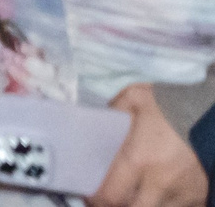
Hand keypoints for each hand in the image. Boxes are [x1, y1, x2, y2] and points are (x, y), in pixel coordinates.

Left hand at [96, 83, 207, 206]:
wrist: (213, 113)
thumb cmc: (173, 105)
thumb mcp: (136, 97)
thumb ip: (114, 111)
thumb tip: (100, 121)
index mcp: (139, 160)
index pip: (111, 196)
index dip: (97, 199)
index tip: (91, 194)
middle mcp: (160, 184)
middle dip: (119, 205)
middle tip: (113, 196)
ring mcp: (183, 194)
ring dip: (143, 203)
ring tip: (136, 193)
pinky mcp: (200, 196)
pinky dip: (166, 203)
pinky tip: (161, 191)